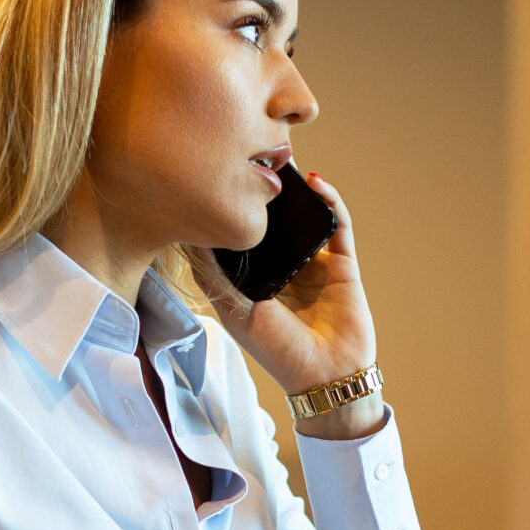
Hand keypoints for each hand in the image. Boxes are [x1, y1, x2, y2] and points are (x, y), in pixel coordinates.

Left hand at [186, 172, 382, 439]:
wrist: (325, 376)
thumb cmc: (276, 352)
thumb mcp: (234, 312)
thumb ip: (213, 276)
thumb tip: (188, 235)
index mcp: (253, 278)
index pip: (240, 234)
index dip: (231, 206)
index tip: (217, 175)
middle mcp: (281, 266)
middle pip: (272, 219)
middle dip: (264, 188)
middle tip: (251, 153)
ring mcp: (313, 262)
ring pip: (304, 215)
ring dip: (295, 188)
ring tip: (282, 158)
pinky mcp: (341, 263)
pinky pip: (337, 224)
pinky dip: (329, 200)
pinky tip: (315, 182)